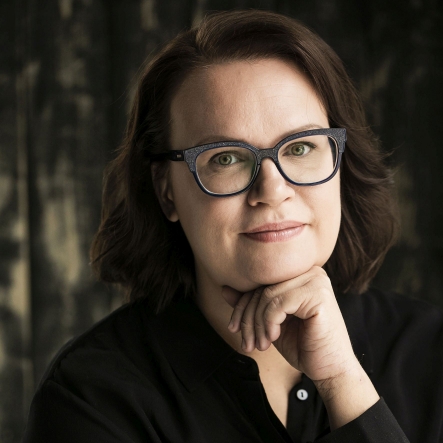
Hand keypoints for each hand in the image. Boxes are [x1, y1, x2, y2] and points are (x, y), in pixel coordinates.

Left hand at [223, 266, 354, 381]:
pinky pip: (278, 304)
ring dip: (257, 324)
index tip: (233, 328)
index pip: (260, 282)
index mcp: (298, 274)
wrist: (330, 369)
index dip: (242, 305)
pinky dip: (269, 323)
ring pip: (267, 296)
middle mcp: (309, 271)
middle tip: (246, 342)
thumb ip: (250, 304)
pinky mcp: (318, 294)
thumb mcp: (270, 322)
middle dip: (247, 318)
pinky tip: (273, 338)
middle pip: (262, 287)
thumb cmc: (303, 345)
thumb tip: (224, 288)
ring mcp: (315, 281)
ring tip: (261, 344)